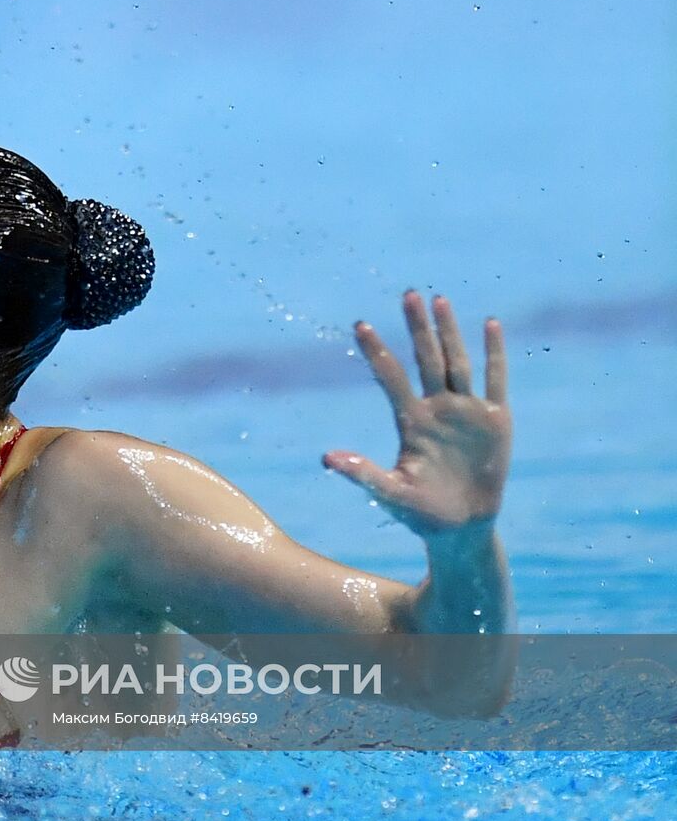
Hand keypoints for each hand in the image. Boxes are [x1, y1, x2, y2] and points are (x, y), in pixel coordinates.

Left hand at [322, 290, 511, 536]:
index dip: (377, 352)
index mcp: (410, 422)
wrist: (461, 527)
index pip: (390, 378)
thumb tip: (326, 459)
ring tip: (439, 300)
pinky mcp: (495, 419)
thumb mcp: (390, 493)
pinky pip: (495, 380)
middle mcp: (436, 409)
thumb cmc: (420, 512)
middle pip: (425, 359)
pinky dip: (494, 354)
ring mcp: (466, 411)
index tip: (360, 324)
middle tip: (407, 293)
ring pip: (456, 362)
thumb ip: (362, 475)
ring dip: (449, 332)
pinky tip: (489, 325)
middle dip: (417, 327)